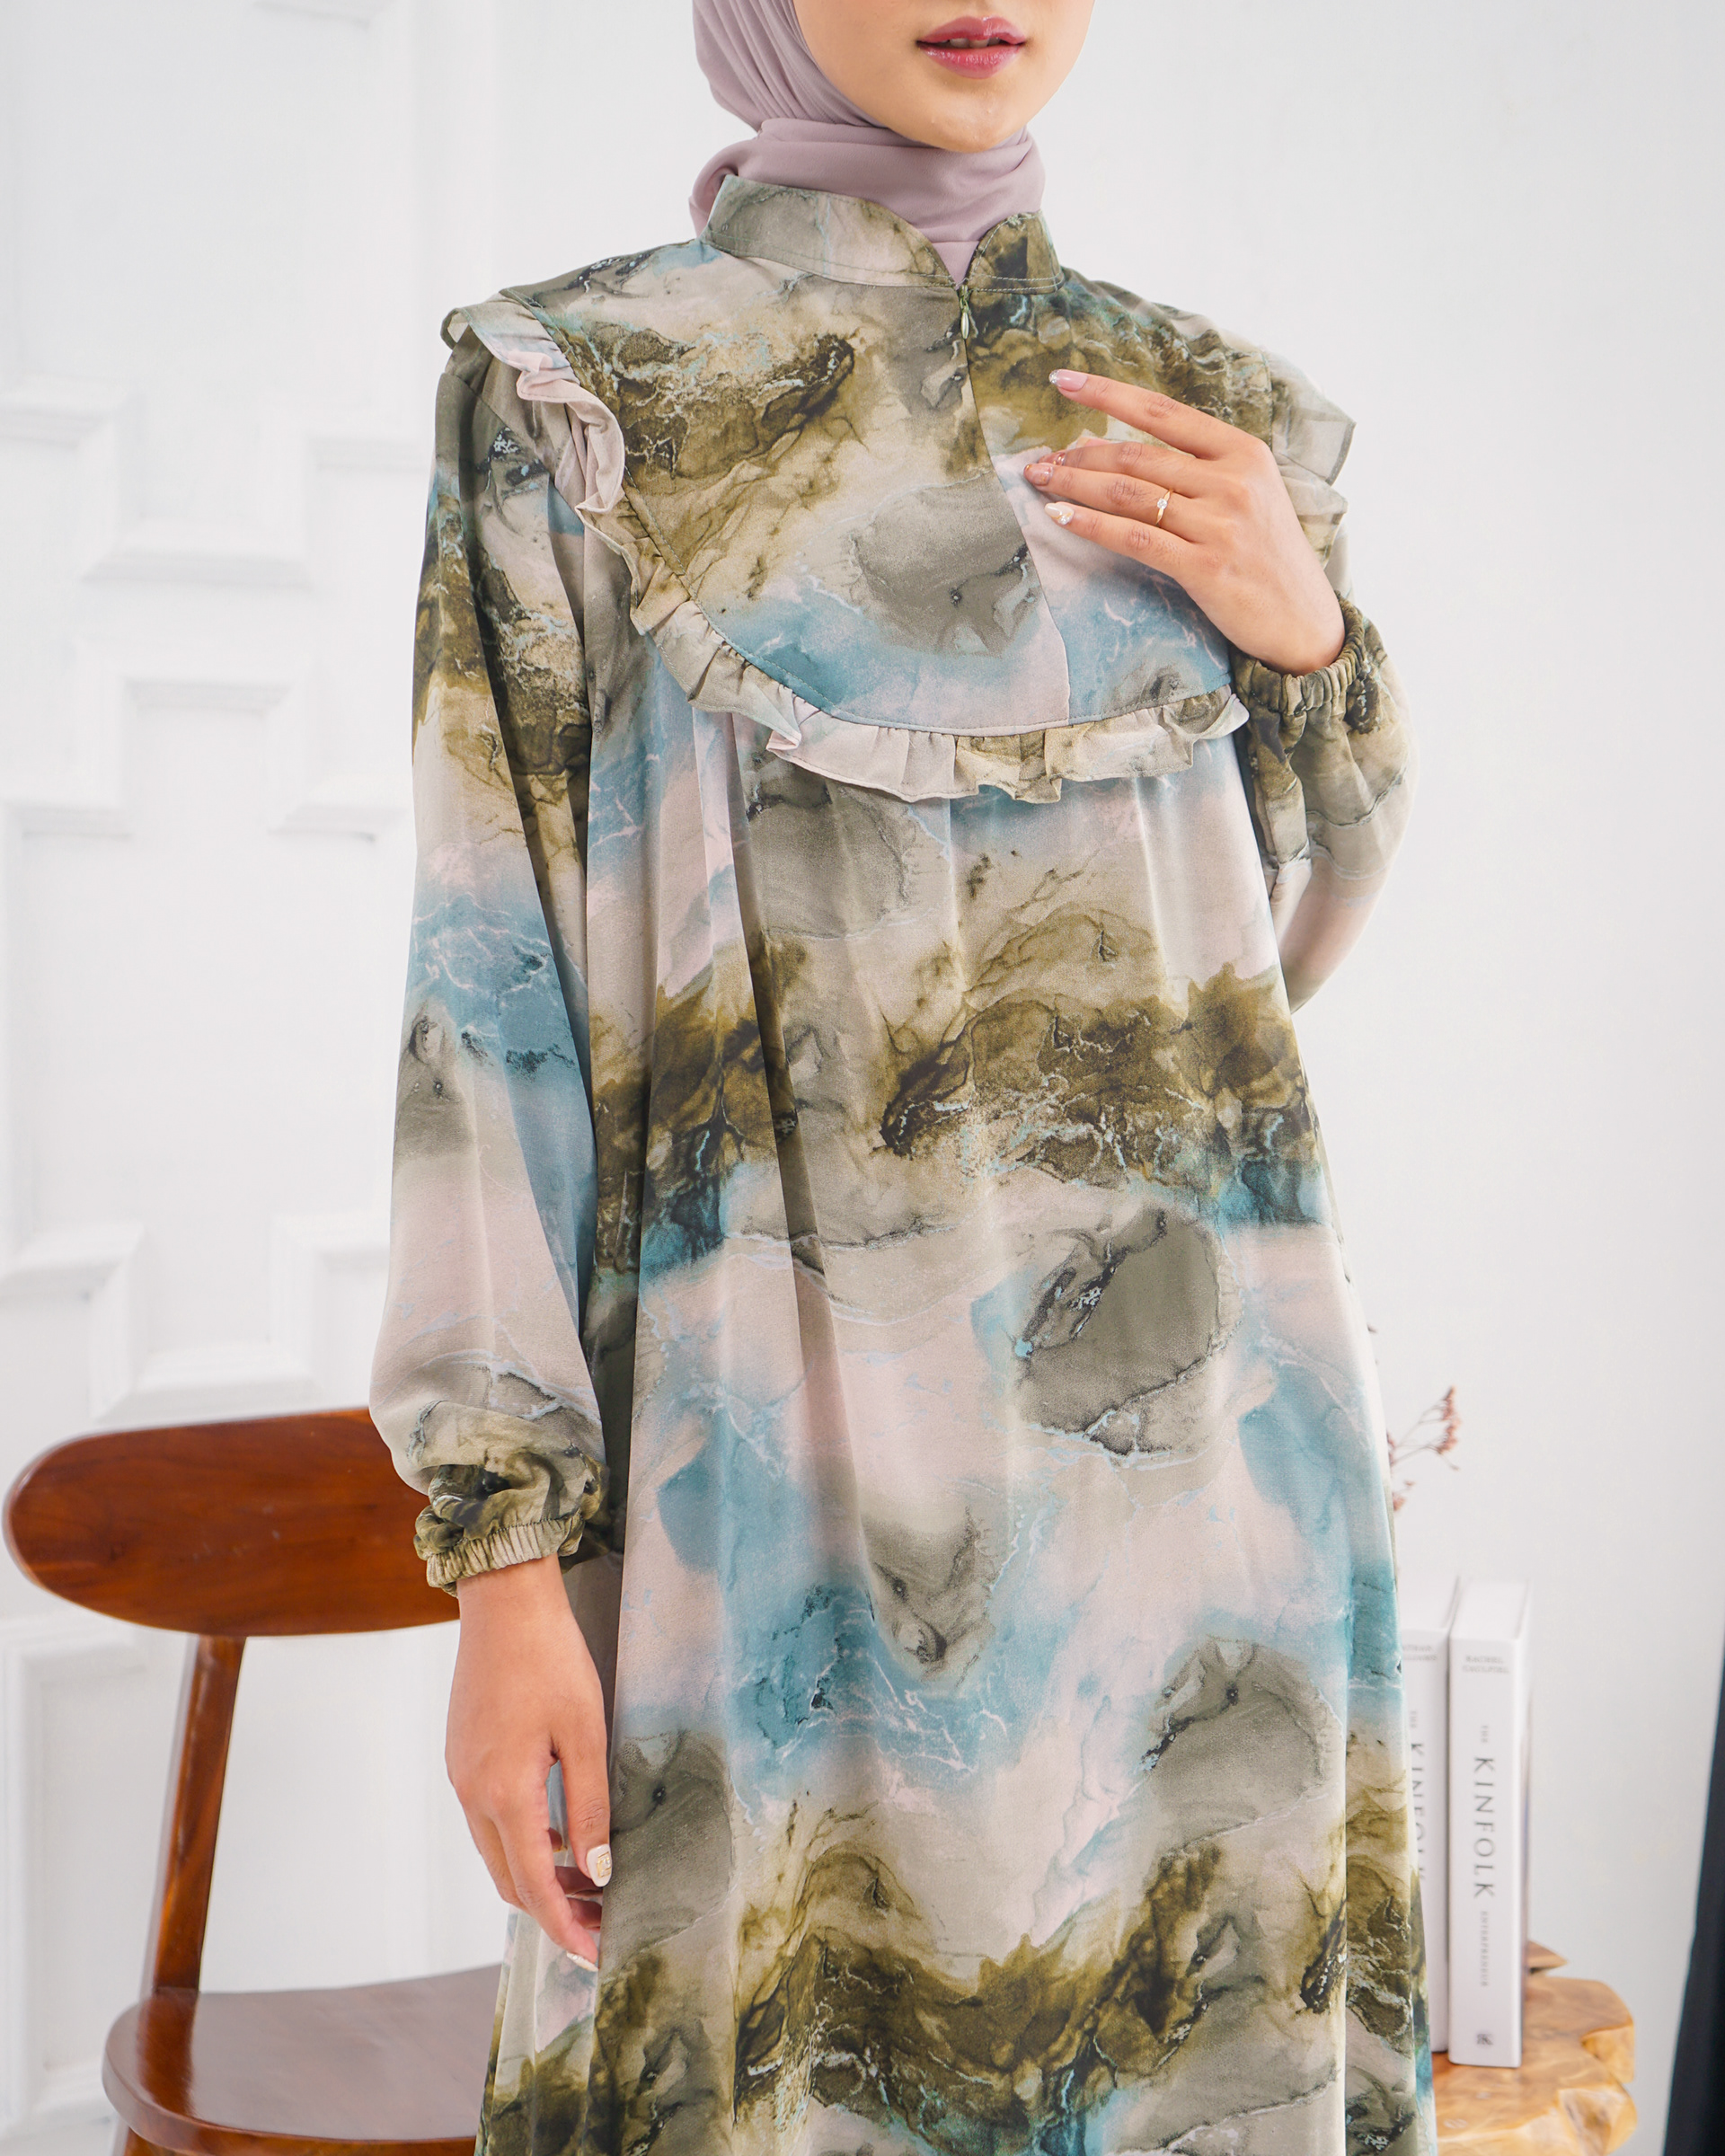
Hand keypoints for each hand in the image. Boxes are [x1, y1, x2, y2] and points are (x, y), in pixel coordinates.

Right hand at [447, 1553, 609, 1963]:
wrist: (504, 1602)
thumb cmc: (551, 1659)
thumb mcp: (585, 1733)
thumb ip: (589, 1808)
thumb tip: (597, 1871)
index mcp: (503, 1792)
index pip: (533, 1885)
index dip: (564, 1927)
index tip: (595, 1953)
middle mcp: (472, 1793)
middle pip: (508, 1880)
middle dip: (552, 1911)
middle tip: (601, 1923)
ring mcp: (461, 1775)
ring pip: (495, 1852)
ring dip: (535, 1878)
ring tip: (588, 1886)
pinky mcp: (462, 1757)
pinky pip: (488, 1821)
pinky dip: (520, 1844)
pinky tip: (558, 1836)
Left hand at [1027, 370, 1345, 676]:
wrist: (1304, 623)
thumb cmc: (1267, 558)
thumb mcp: (1247, 496)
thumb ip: (1195, 469)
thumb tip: (1117, 448)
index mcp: (1243, 452)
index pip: (1163, 412)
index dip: (1108, 394)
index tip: (1065, 381)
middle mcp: (1234, 480)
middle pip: (1136, 456)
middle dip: (1079, 455)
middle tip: (1041, 460)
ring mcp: (1221, 523)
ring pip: (1129, 493)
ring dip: (1075, 485)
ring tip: (1040, 482)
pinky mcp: (1205, 567)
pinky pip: (1133, 538)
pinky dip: (1090, 524)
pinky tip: (1059, 517)